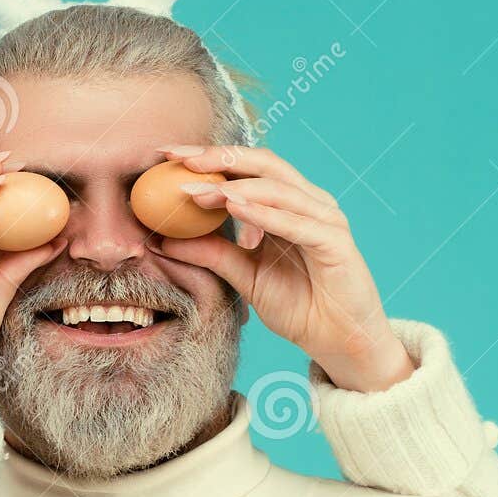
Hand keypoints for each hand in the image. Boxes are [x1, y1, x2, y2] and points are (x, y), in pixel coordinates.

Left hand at [147, 144, 412, 391]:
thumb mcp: (241, 276)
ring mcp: (325, 219)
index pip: (246, 168)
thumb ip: (208, 253)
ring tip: (196, 189)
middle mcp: (309, 202)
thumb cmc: (297, 304)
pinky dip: (264, 213)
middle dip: (218, 158)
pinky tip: (234, 207)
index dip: (207, 157)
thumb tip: (160, 240)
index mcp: (287, 203)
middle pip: (263, 163)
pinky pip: (297, 222)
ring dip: (234, 186)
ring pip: (278, 188)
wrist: (337, 341)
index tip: (165, 155)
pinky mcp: (336, 243)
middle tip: (178, 159)